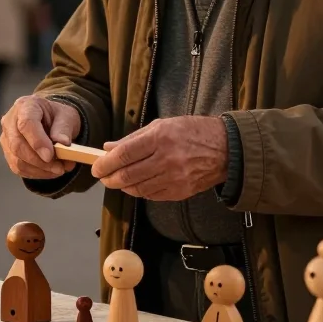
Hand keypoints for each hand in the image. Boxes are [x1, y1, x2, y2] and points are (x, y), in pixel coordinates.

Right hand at [0, 95, 80, 178]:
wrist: (50, 121)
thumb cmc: (58, 116)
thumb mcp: (67, 116)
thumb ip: (64, 129)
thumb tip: (63, 144)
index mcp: (26, 105)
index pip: (26, 124)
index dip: (37, 141)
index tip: (50, 155)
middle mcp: (10, 121)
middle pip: (17, 145)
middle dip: (39, 161)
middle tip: (60, 168)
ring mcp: (6, 138)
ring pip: (17, 160)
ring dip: (40, 169)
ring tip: (60, 169)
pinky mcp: (8, 153)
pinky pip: (19, 168)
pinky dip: (37, 173)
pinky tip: (50, 171)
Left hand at [91, 116, 228, 200]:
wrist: (226, 149)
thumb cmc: (193, 132)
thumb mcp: (163, 125)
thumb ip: (134, 138)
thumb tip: (109, 148)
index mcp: (160, 138)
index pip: (124, 155)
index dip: (105, 163)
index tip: (96, 167)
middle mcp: (166, 160)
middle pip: (128, 175)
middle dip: (110, 178)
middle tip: (103, 177)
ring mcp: (174, 178)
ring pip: (138, 189)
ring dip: (124, 187)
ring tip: (118, 181)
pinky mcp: (180, 192)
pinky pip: (152, 196)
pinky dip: (140, 192)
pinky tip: (136, 185)